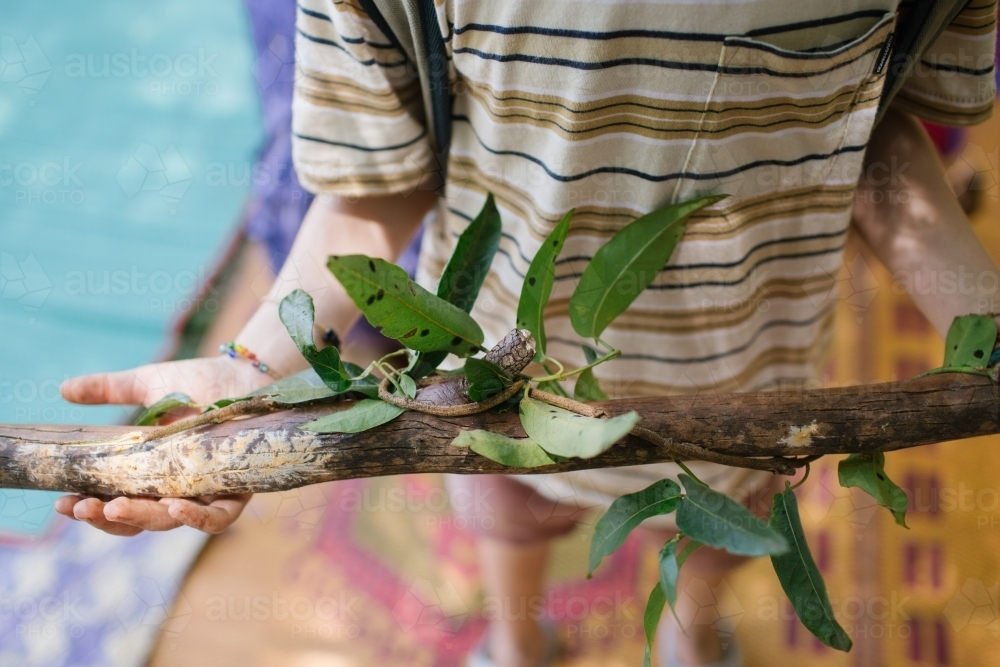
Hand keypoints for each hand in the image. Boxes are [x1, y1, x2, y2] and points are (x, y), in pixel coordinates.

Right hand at [56, 356, 274, 535]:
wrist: (245, 371)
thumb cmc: (200, 381)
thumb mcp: (148, 385)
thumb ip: (108, 390)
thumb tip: (63, 389)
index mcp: (153, 474)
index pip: (117, 504)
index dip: (90, 510)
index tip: (62, 504)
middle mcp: (180, 489)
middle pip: (140, 520)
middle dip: (107, 518)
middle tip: (80, 507)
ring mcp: (209, 491)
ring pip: (172, 522)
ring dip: (141, 518)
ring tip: (113, 508)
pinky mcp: (239, 487)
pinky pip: (219, 516)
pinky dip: (196, 518)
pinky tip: (174, 507)